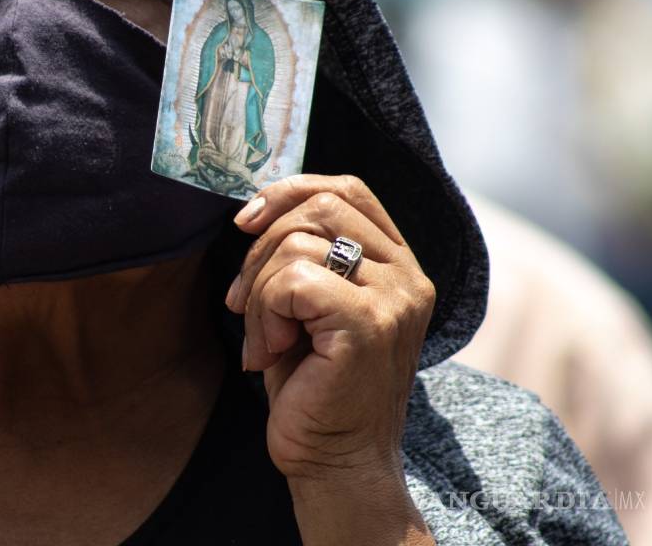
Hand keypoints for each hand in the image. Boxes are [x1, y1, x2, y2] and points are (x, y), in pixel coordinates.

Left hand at [226, 174, 435, 544]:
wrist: (335, 462)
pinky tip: (271, 354)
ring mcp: (395, 298)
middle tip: (243, 301)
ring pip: (297, 244)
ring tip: (266, 341)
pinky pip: (293, 281)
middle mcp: (408, 276)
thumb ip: (304, 254)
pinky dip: (265, 315)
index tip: (246, 222)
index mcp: (399, 265)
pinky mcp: (369, 323)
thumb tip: (255, 210)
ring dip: (259, 292)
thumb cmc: (314, 386)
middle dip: (260, 247)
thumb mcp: (309, 306)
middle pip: (319, 207)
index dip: (290, 191)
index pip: (347, 189)